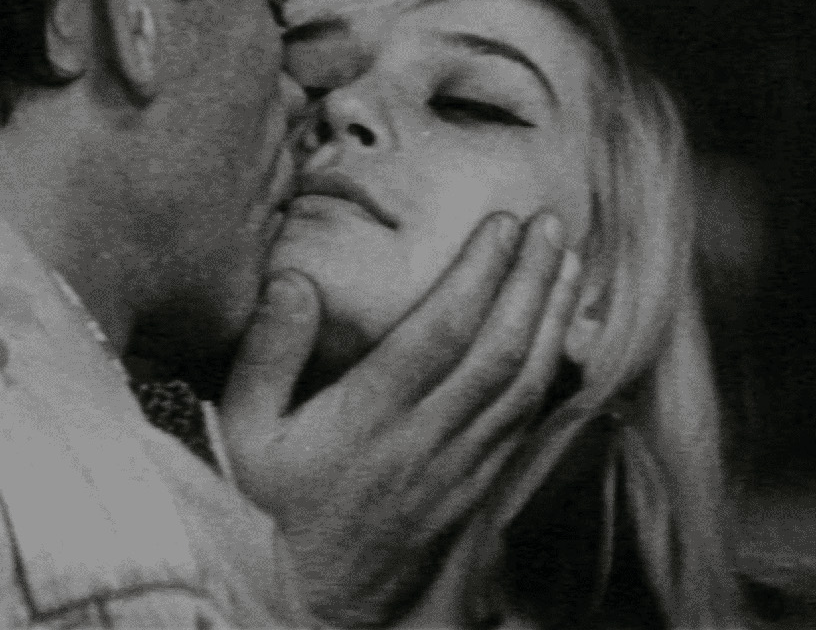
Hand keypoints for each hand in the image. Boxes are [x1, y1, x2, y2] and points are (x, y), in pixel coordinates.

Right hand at [219, 211, 582, 626]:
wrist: (322, 597)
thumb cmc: (277, 505)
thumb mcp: (247, 431)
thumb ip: (267, 353)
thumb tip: (294, 282)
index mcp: (369, 417)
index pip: (440, 332)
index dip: (478, 274)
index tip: (501, 224)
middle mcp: (425, 438)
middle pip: (498, 349)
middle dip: (531, 280)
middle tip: (550, 223)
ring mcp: (460, 465)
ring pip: (524, 383)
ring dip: (553, 317)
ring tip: (568, 261)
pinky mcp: (479, 485)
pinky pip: (528, 420)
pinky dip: (553, 369)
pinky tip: (563, 334)